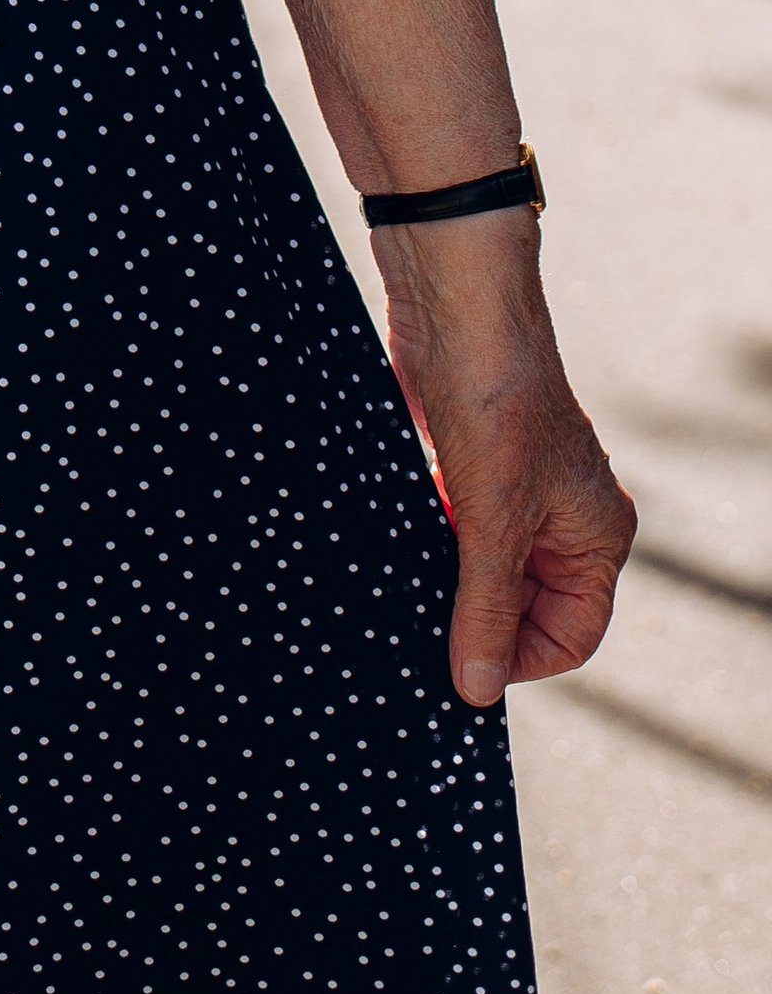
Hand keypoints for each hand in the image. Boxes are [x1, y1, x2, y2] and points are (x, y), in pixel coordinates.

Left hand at [377, 214, 635, 706]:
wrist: (454, 304)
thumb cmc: (494, 403)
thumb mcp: (491, 521)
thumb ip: (484, 608)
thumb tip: (474, 689)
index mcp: (597, 535)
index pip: (570, 635)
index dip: (517, 658)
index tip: (458, 666)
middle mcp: (566, 516)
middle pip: (525, 604)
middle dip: (475, 617)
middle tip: (421, 628)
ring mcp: (518, 488)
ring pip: (484, 565)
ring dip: (447, 576)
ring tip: (406, 585)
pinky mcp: (470, 461)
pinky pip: (455, 526)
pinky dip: (430, 540)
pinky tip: (397, 542)